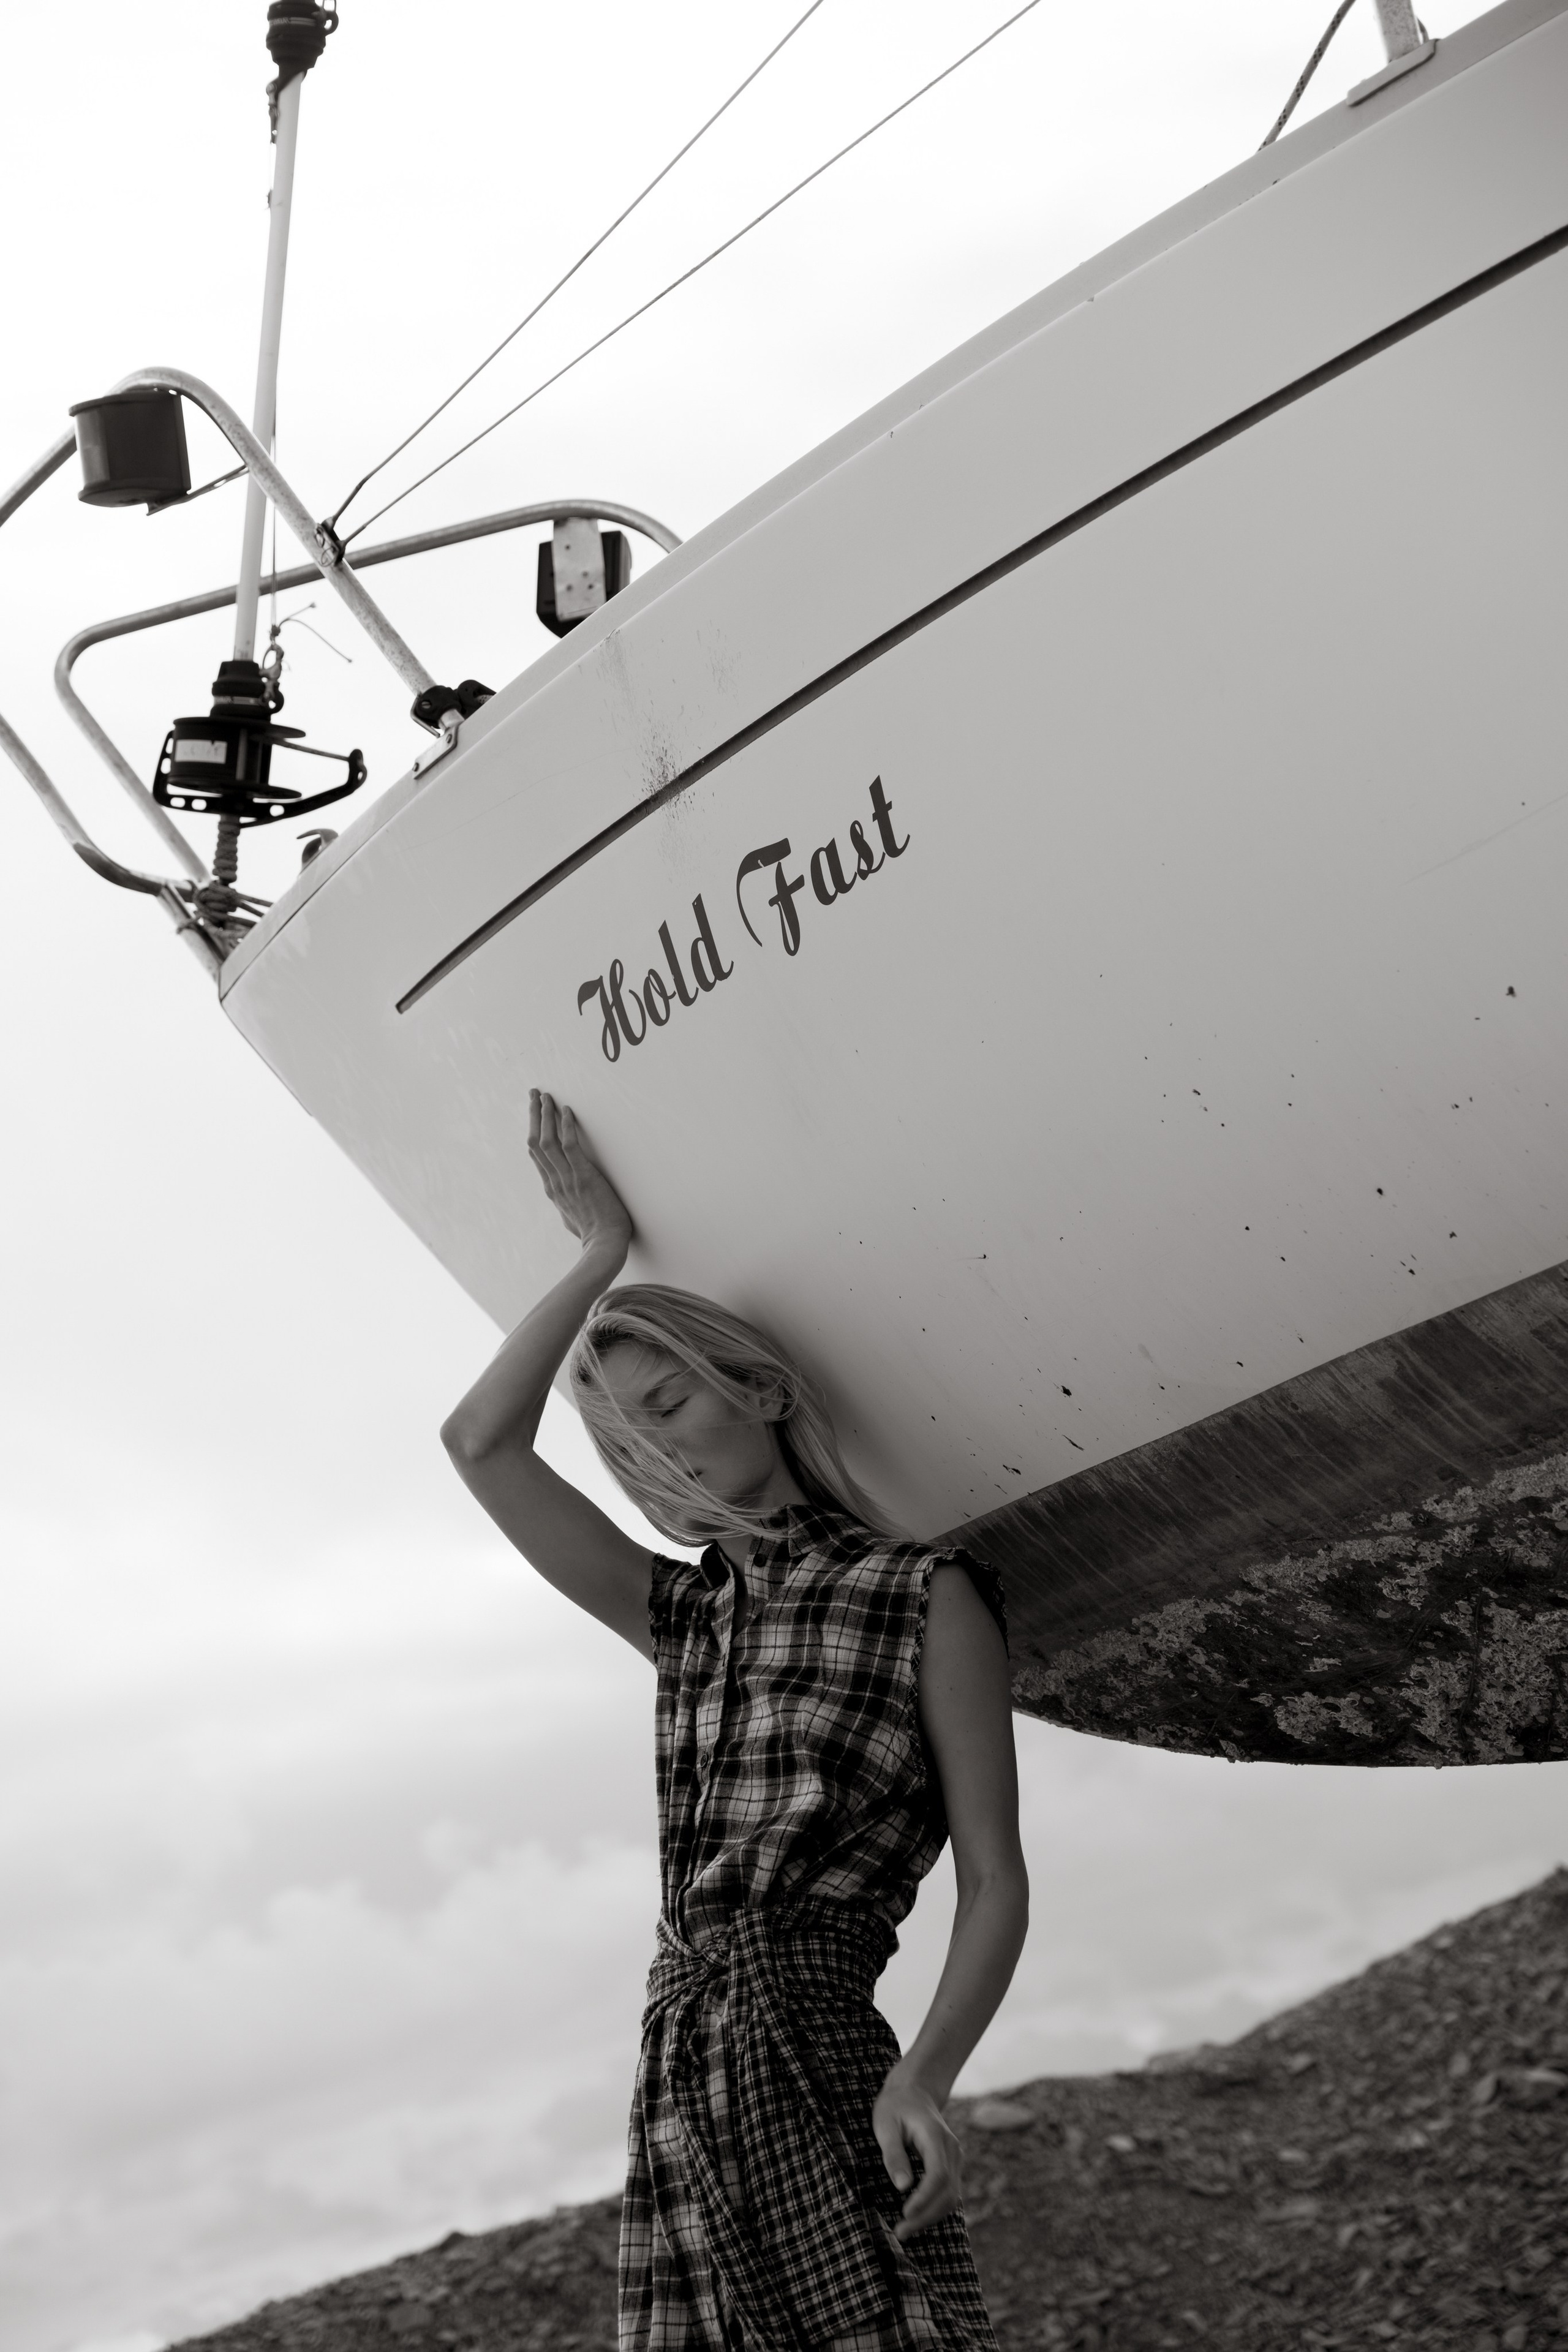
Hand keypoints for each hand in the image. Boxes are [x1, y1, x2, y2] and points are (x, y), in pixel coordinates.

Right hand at [528, 1090, 632, 1262]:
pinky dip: (567, 1127)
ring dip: (546, 1115)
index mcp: (552, 1189)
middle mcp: (555, 1181)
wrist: (604, 1245)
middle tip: (534, 1094)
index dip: (534, 1132)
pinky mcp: (584, 1177)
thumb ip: (567, 1202)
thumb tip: (566, 1197)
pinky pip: (570, 1147)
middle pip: (536, 1142)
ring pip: (548, 1141)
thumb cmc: (594, 1233)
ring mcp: (567, 1179)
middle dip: (534, 1115)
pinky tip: (567, 1111)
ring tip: (546, 1096)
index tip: (534, 1115)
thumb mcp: (572, 1217)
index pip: (537, 1155)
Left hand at [872, 2063, 962, 2240]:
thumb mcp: (885, 2125)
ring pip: (951, 2196)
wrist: (914, 2092)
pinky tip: (916, 2218)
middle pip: (947, 2191)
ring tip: (905, 2230)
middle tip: (900, 2232)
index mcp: (935, 2136)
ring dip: (930, 2217)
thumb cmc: (895, 2107)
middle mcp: (952, 2149)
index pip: (938, 2174)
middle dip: (925, 2216)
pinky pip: (948, 2193)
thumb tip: (903, 2186)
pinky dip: (934, 2209)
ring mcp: (955, 2158)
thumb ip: (894, 2154)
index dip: (924, 2198)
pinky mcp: (951, 2166)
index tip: (905, 2214)